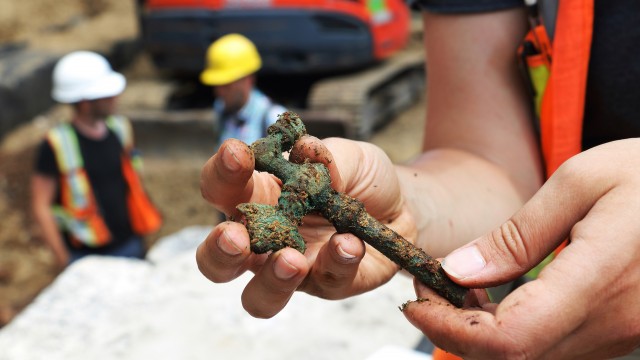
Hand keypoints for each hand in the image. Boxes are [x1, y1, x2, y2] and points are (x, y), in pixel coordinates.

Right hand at [197, 136, 416, 317]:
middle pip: (215, 258)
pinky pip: (325, 282)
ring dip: (270, 279)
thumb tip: (305, 149)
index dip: (221, 172)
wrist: (402, 204)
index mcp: (258, 197)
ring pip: (257, 296)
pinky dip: (336, 262)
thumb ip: (324, 156)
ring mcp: (294, 268)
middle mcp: (265, 238)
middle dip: (219, 249)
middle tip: (235, 236)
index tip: (236, 154)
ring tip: (290, 259)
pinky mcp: (329, 284)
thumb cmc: (359, 177)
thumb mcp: (347, 156)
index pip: (221, 188)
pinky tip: (350, 244)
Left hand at [402, 138, 639, 358]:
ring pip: (532, 359)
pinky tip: (496, 299)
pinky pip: (555, 348)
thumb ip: (518, 235)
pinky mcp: (622, 332)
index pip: (509, 340)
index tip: (416, 304)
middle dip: (456, 332)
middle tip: (429, 290)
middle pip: (513, 359)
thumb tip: (459, 271)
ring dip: (482, 335)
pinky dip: (512, 334)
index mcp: (599, 282)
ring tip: (456, 290)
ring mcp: (621, 334)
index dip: (450, 331)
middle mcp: (613, 324)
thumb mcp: (581, 183)